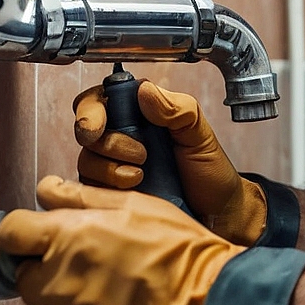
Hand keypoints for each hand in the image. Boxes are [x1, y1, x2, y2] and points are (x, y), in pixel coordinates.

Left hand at [0, 176, 244, 304]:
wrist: (215, 300)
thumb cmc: (181, 249)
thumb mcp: (136, 205)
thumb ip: (84, 198)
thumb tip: (47, 189)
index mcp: (69, 237)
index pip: (10, 234)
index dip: (20, 234)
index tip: (33, 239)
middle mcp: (62, 280)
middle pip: (24, 279)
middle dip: (44, 271)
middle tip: (79, 266)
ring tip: (97, 296)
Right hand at [73, 80, 267, 245]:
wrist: (217, 214)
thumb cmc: (210, 172)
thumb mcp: (199, 133)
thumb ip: (176, 108)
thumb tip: (145, 90)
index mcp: (140, 114)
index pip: (100, 101)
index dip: (91, 110)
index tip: (98, 125)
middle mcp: (122, 138)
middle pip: (86, 131)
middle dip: (106, 142)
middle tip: (138, 154)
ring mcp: (114, 167)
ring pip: (86, 161)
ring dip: (110, 168)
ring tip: (142, 175)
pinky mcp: (111, 195)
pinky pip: (91, 189)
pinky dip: (108, 188)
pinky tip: (135, 189)